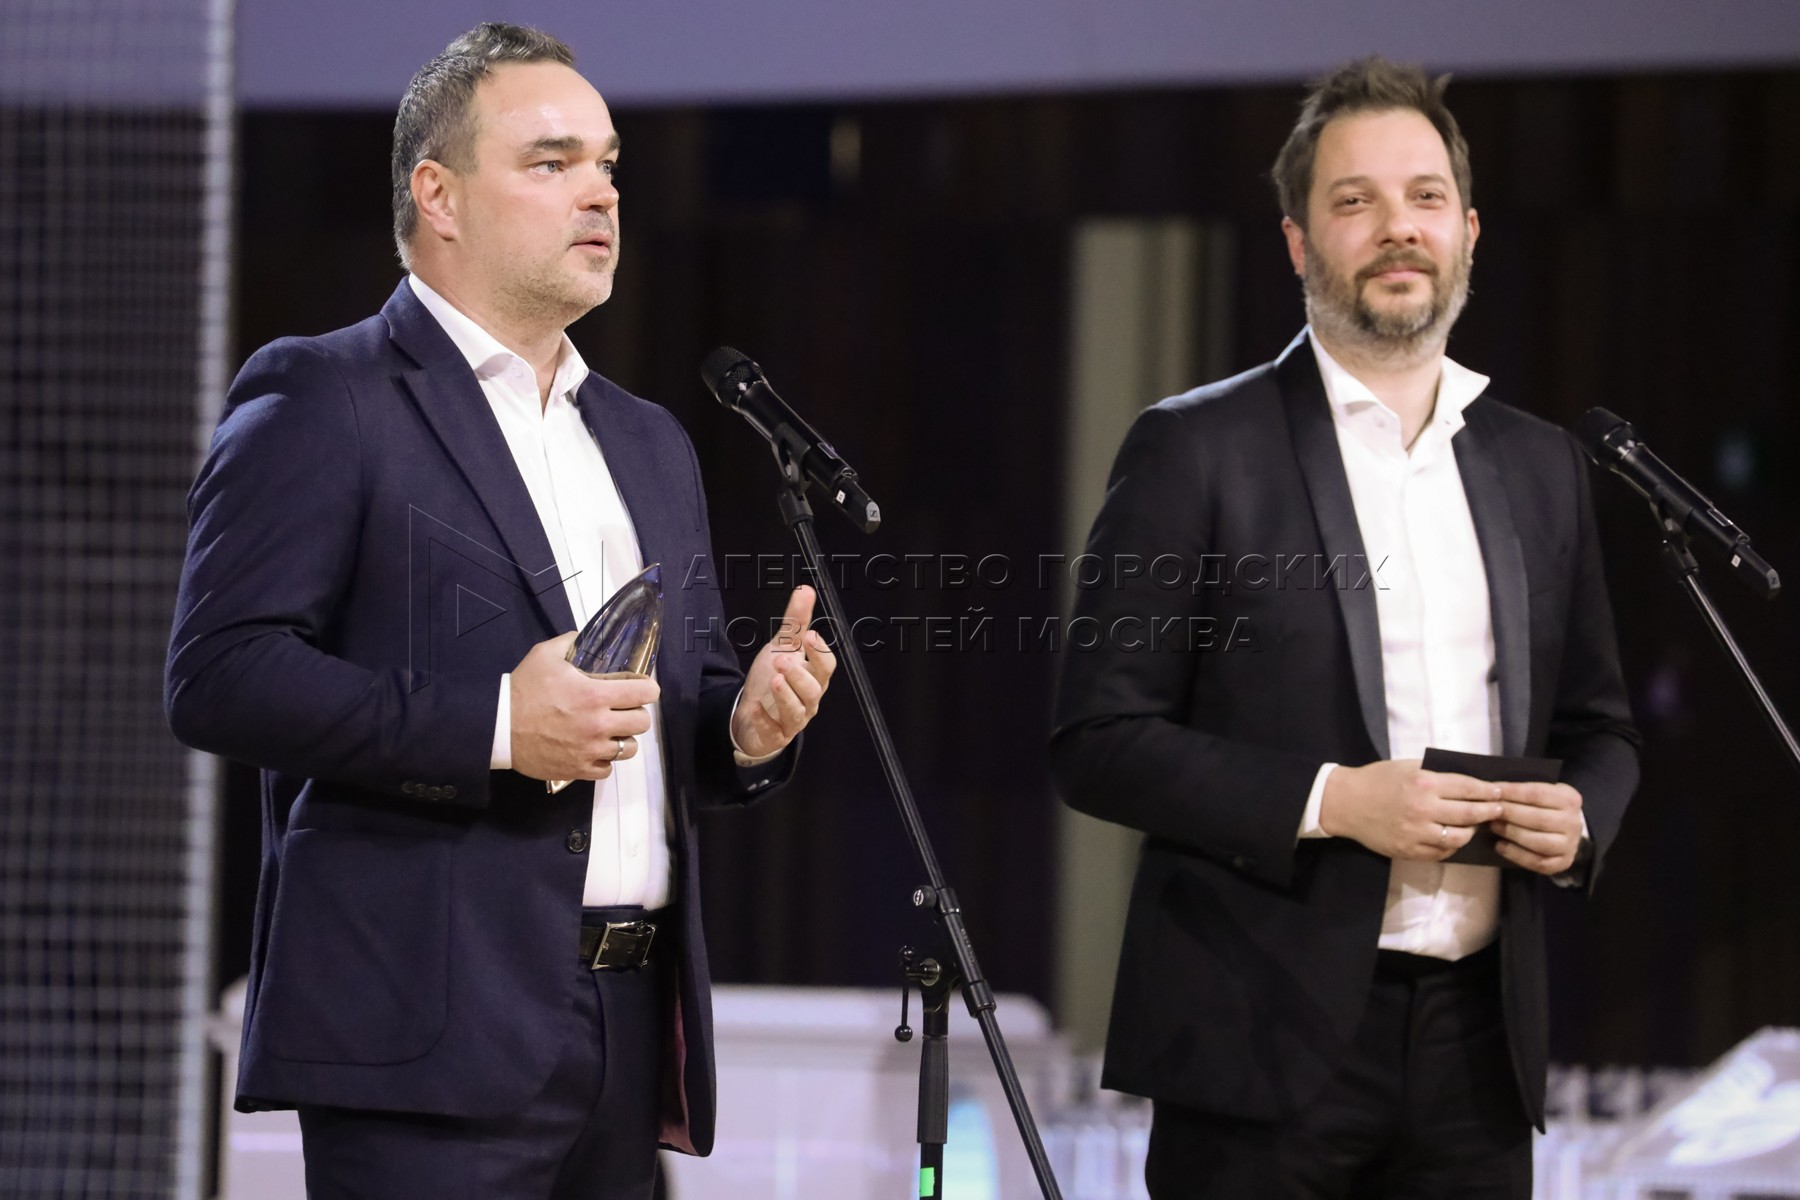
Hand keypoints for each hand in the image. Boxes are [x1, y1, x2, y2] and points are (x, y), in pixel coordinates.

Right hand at [509, 632, 658, 782]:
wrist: (498, 727)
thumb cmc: (523, 689)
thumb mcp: (545, 655)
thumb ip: (570, 642)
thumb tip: (583, 636)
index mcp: (595, 695)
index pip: (645, 692)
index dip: (648, 688)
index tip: (642, 687)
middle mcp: (599, 725)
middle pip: (642, 722)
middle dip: (636, 712)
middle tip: (623, 709)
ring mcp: (590, 751)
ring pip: (629, 749)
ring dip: (623, 738)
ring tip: (610, 731)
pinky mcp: (578, 770)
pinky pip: (607, 770)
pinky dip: (604, 760)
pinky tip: (593, 749)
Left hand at [731, 585, 835, 759]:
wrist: (753, 712)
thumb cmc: (773, 677)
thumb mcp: (782, 647)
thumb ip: (796, 622)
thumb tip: (806, 589)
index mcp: (814, 676)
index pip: (825, 665)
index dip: (819, 652)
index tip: (809, 636)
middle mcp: (808, 698)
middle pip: (814, 688)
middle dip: (800, 674)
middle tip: (782, 659)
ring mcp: (793, 718)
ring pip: (797, 710)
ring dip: (786, 694)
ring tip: (774, 679)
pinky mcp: (776, 734)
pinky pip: (774, 730)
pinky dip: (765, 719)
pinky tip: (755, 708)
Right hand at [1319, 759, 1505, 861]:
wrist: (1346, 802)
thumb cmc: (1378, 779)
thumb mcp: (1408, 766)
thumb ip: (1437, 774)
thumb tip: (1469, 782)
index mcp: (1424, 783)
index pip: (1468, 788)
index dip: (1489, 791)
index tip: (1501, 793)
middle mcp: (1424, 809)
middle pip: (1470, 814)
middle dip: (1489, 812)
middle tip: (1499, 811)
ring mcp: (1417, 833)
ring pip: (1459, 837)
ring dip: (1471, 831)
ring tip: (1474, 825)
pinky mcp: (1410, 850)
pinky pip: (1442, 852)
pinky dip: (1452, 845)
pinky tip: (1453, 837)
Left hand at [1490, 782, 1584, 874]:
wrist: (1566, 832)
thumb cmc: (1546, 808)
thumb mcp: (1543, 793)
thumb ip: (1524, 792)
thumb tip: (1493, 790)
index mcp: (1569, 799)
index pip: (1537, 794)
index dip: (1512, 792)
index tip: (1493, 791)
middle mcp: (1573, 823)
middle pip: (1538, 818)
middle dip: (1510, 814)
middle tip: (1490, 811)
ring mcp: (1569, 845)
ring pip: (1539, 841)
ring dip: (1511, 833)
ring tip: (1493, 826)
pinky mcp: (1562, 863)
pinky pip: (1537, 862)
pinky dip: (1515, 854)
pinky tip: (1499, 846)